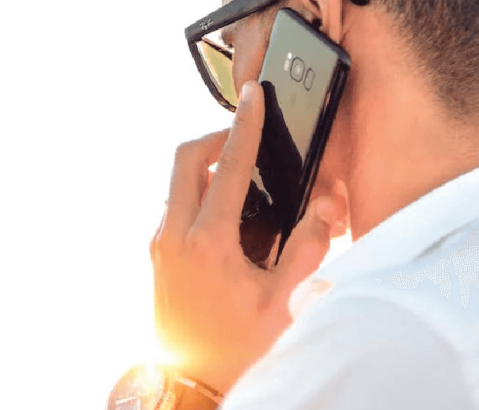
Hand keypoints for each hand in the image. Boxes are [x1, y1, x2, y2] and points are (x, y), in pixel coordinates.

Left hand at [150, 80, 340, 393]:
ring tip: (244, 181)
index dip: (245, 126)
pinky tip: (230, 218)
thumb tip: (321, 206)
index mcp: (207, 243)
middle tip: (246, 141)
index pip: (228, 166)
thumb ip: (309, 248)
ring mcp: (160, 247)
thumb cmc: (236, 350)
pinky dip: (198, 194)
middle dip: (215, 139)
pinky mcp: (157, 258)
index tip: (254, 97)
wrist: (193, 386)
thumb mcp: (284, 302)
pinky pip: (175, 207)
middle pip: (185, 159)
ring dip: (206, 168)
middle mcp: (173, 237)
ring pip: (176, 183)